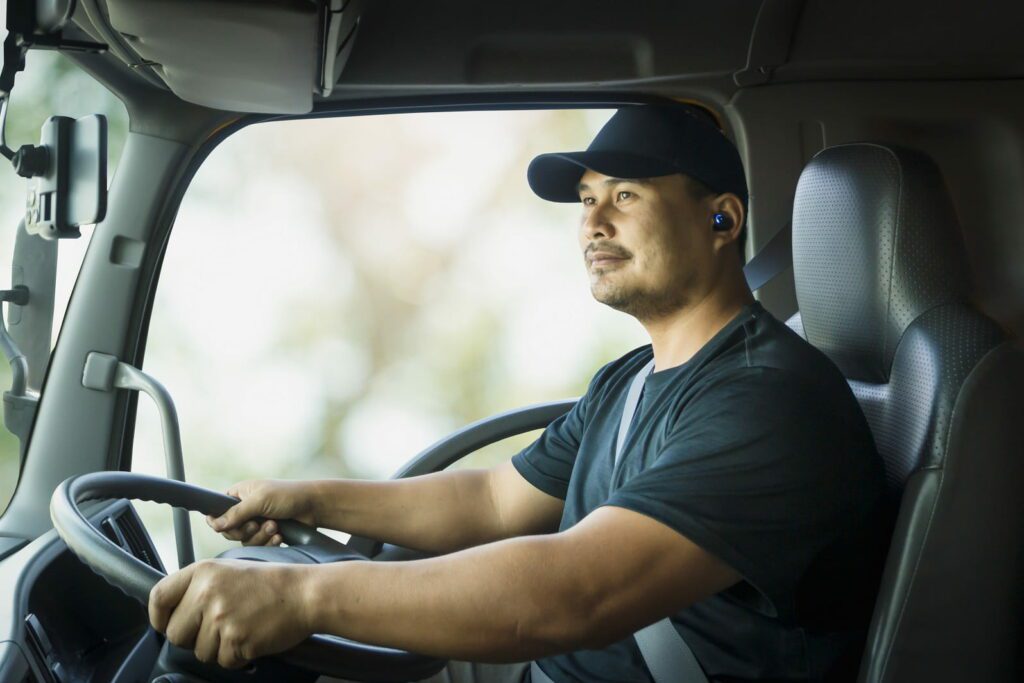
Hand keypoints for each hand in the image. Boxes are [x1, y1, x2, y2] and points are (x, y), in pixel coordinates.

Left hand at [148, 559, 314, 668]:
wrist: (304, 594)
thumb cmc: (269, 584)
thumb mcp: (229, 570)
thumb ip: (198, 587)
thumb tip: (172, 612)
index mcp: (203, 572)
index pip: (159, 597)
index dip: (157, 616)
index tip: (165, 623)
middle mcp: (207, 593)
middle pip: (175, 633)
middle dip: (192, 638)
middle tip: (216, 628)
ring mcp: (221, 618)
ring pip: (199, 652)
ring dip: (218, 648)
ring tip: (240, 628)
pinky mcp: (236, 640)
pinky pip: (223, 661)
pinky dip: (236, 656)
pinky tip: (250, 637)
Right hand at [207, 479, 318, 545]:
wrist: (314, 506)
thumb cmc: (287, 495)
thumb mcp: (259, 501)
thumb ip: (236, 513)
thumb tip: (215, 525)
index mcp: (239, 494)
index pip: (217, 511)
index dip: (219, 522)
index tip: (227, 527)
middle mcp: (245, 509)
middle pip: (230, 531)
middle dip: (245, 531)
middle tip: (257, 525)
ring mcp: (256, 523)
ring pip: (245, 541)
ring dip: (260, 537)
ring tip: (275, 527)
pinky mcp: (267, 535)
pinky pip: (259, 547)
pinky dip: (269, 543)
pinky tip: (280, 536)